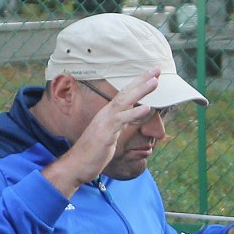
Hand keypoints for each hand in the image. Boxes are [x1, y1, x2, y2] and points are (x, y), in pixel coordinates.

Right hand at [44, 71, 158, 194]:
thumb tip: (126, 120)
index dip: (138, 84)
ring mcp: (105, 122)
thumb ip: (117, 125)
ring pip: (124, 101)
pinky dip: (134, 113)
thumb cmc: (92, 153)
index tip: (152, 75)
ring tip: (154, 82)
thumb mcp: (108, 135)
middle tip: (156, 69)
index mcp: (107, 114)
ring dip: (140, 91)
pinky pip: (121, 120)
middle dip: (141, 80)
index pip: (124, 95)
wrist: (76, 164)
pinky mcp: (106, 133)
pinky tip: (146, 108)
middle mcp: (106, 114)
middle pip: (125, 93)